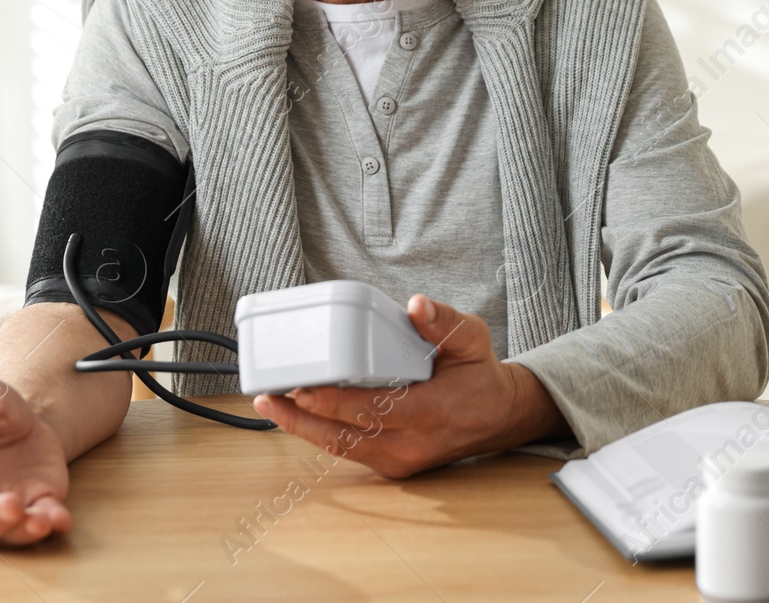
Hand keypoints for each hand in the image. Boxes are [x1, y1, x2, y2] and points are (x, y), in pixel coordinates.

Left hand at [251, 295, 563, 476]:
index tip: (301, 386)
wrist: (499, 416)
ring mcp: (400, 461)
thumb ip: (443, 321)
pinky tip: (294, 413)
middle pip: (345, 437)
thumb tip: (415, 305)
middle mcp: (411, 445)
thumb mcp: (471, 338)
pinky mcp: (392, 465)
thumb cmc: (479, 374)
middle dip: (302, 417)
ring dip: (302, 428)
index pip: (372, 412)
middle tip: (269, 394)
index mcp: (430, 413)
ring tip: (270, 403)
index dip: (332, 402)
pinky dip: (320, 432)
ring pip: (341, 449)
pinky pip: (349, 450)